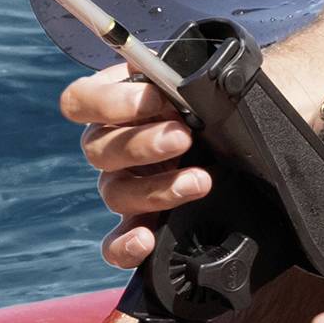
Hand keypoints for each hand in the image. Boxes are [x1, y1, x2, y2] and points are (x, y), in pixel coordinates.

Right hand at [58, 66, 208, 269]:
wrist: (243, 140)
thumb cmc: (218, 105)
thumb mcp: (203, 84)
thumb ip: (187, 78)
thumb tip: (191, 78)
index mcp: (116, 104)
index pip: (80, 101)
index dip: (110, 101)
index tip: (155, 97)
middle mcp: (111, 146)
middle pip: (98, 149)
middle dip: (143, 144)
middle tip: (183, 137)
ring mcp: (123, 186)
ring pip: (115, 192)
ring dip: (156, 188)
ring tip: (199, 181)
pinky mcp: (138, 223)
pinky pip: (114, 243)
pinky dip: (125, 245)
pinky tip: (146, 239)